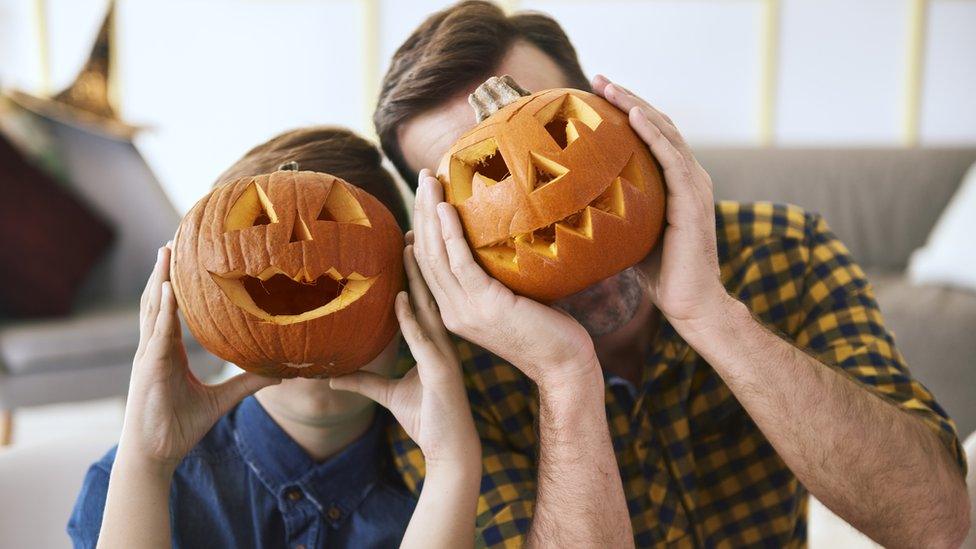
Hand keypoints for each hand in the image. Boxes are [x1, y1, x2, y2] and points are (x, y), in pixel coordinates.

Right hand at [118, 244, 279, 471]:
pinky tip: (167, 290)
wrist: (156, 455)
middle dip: (164, 270)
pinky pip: (158, 334)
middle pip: (158, 301)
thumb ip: (247, 384)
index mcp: (168, 351)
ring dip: (159, 279)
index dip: (176, 283)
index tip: (184, 255)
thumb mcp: (221, 401)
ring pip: (153, 310)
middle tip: (173, 238)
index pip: (172, 309)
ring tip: (166, 251)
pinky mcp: (149, 368)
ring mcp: (148, 356)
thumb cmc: (179, 427)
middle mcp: (155, 348)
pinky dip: (163, 311)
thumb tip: (280, 375)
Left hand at [330, 243, 479, 465]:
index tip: (407, 241)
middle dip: (421, 262)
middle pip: (431, 294)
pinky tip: (402, 298)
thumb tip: (331, 377)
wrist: (450, 451)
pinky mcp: (441, 372)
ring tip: (407, 248)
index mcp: (435, 343)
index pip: (426, 299)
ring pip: (430, 308)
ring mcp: (444, 355)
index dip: (417, 271)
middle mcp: (443, 343)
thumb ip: (364, 381)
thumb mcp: (389, 395)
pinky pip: (423, 340)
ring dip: (418, 278)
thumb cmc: (427, 419)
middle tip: (410, 228)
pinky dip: (411, 318)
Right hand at [411, 171, 598, 390]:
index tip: (422, 198)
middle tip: (424, 175)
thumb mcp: (510, 299)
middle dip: (421, 211)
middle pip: (424, 254)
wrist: (563, 364)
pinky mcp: (485, 305)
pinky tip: (447, 207)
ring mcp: (465, 310)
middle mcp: (452, 311)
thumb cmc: (545, 329)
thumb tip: (501, 240)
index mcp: (453, 311)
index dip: (421, 227)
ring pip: (435, 254)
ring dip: (430, 212)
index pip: (426, 264)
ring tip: (430, 179)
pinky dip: (450, 232)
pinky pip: (460, 262)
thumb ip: (494, 277)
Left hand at [592, 75, 731, 327]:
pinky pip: (672, 157)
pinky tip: (634, 115)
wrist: (691, 303)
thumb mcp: (627, 233)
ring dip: (636, 104)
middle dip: (627, 99)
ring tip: (608, 86)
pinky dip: (654, 132)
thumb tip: (567, 206)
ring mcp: (694, 185)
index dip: (626, 112)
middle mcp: (688, 177)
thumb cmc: (659, 274)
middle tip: (596, 79)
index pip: (650, 137)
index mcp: (675, 183)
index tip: (596, 96)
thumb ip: (611, 212)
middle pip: (657, 125)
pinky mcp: (693, 199)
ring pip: (664, 132)